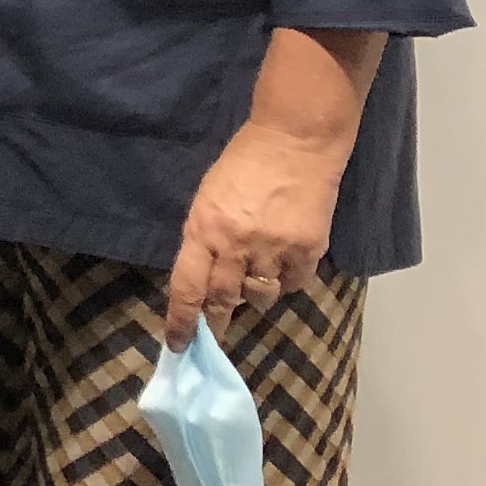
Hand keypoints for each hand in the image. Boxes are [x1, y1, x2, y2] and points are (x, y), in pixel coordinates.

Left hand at [164, 120, 344, 345]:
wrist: (294, 141)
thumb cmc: (243, 164)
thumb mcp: (208, 199)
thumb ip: (204, 239)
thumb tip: (205, 279)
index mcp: (202, 229)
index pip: (186, 288)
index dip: (181, 321)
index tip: (178, 344)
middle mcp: (235, 245)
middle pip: (222, 300)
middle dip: (215, 322)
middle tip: (213, 336)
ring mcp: (273, 249)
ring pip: (260, 297)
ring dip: (254, 295)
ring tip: (255, 275)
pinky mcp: (308, 250)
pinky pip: (293, 283)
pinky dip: (286, 279)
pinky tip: (284, 261)